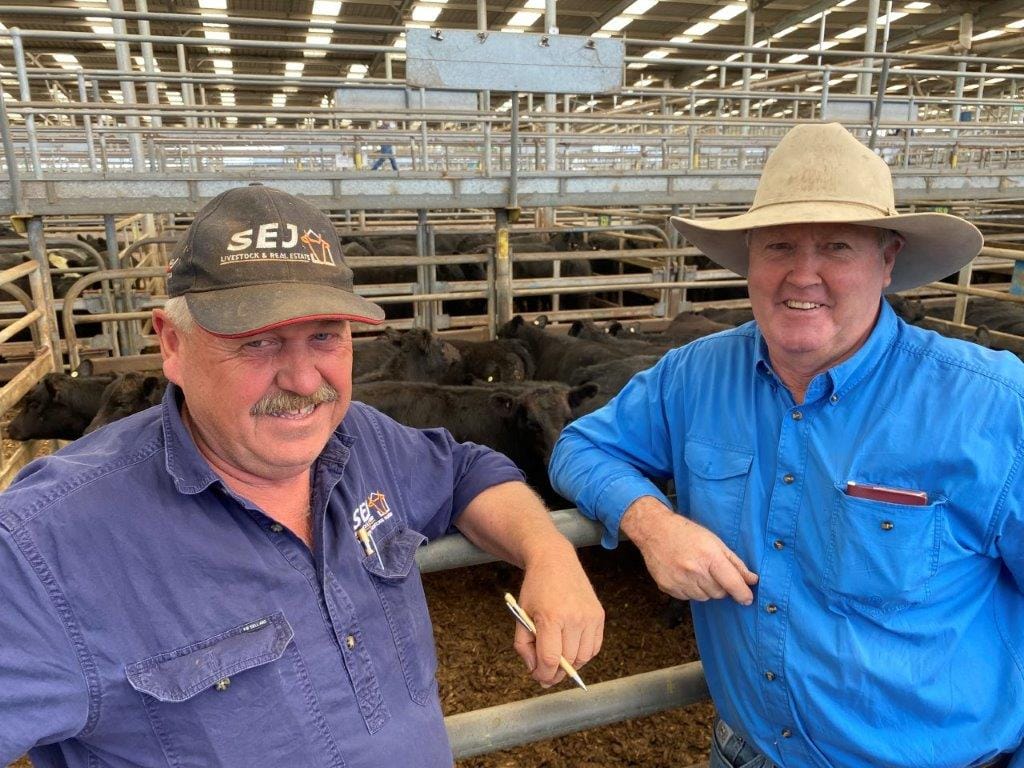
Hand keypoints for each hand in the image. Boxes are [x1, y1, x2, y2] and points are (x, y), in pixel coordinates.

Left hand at [513, 541, 603, 687]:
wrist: (555, 561)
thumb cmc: (536, 588)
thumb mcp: (521, 615)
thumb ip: (524, 646)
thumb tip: (535, 670)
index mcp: (551, 618)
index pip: (550, 659)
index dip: (543, 674)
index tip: (538, 677)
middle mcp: (574, 618)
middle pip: (568, 661)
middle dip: (555, 673)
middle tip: (545, 673)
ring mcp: (589, 617)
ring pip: (583, 657)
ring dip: (570, 665)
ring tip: (558, 660)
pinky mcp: (599, 615)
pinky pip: (594, 647)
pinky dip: (584, 654)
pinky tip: (571, 649)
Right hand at [621, 496, 757, 604]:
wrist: (654, 530)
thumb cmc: (686, 533)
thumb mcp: (715, 542)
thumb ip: (735, 563)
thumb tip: (752, 580)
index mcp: (709, 557)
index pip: (732, 584)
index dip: (743, 594)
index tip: (747, 599)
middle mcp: (694, 571)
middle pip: (719, 593)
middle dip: (721, 586)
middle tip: (713, 572)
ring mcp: (679, 581)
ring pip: (704, 597)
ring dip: (705, 588)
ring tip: (696, 571)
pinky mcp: (668, 587)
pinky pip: (688, 597)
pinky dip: (690, 589)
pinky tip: (684, 574)